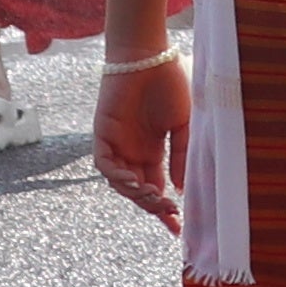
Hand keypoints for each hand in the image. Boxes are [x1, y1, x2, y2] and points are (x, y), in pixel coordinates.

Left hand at [95, 47, 191, 230]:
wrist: (149, 59)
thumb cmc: (169, 85)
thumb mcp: (182, 124)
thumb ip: (180, 154)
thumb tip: (181, 187)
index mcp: (152, 151)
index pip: (157, 188)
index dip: (165, 208)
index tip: (178, 227)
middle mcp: (132, 153)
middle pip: (138, 190)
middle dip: (153, 206)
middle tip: (170, 212)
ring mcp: (116, 145)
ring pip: (120, 182)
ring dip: (136, 194)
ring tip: (156, 197)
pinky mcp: (102, 135)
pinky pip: (105, 164)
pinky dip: (117, 176)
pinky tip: (134, 181)